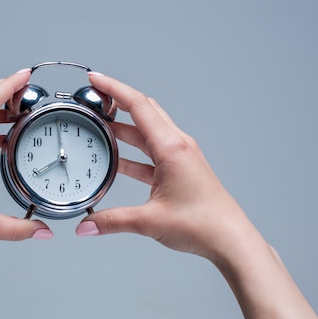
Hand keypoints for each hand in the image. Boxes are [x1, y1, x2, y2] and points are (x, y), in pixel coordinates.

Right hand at [75, 72, 251, 261]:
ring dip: (123, 128)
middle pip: (143, 112)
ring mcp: (179, 157)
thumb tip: (87, 225)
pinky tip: (116, 160)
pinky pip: (151, 152)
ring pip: (147, 132)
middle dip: (116, 102)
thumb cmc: (202, 224)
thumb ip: (113, 221)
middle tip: (93, 100)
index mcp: (171, 148)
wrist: (229, 239)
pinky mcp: (179, 170)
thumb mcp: (150, 221)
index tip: (95, 79)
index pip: (138, 106)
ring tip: (99, 127)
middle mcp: (177, 146)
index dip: (114, 88)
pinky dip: (132, 152)